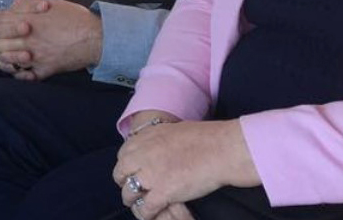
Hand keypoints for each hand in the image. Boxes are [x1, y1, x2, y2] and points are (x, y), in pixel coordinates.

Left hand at [0, 0, 102, 80]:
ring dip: (3, 58)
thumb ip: (32, 1)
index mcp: (26, 19)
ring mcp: (34, 55)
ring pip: (7, 61)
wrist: (95, 37)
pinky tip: (20, 71)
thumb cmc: (75, 18)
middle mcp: (27, 38)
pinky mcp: (44, 69)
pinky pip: (25, 76)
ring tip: (4, 57)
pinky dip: (20, 75)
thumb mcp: (53, 2)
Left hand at [114, 117, 258, 219]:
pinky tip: (150, 214)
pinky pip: (145, 208)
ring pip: (129, 193)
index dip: (127, 166)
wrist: (221, 149)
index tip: (133, 172)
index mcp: (144, 138)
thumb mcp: (173, 130)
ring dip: (133, 200)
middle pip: (120, 173)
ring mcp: (150, 174)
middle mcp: (141, 155)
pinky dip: (146, 213)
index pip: (123, 154)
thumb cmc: (205, 138)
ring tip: (138, 204)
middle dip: (125, 183)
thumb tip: (159, 144)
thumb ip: (160, 140)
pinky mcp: (161, 192)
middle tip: (133, 189)